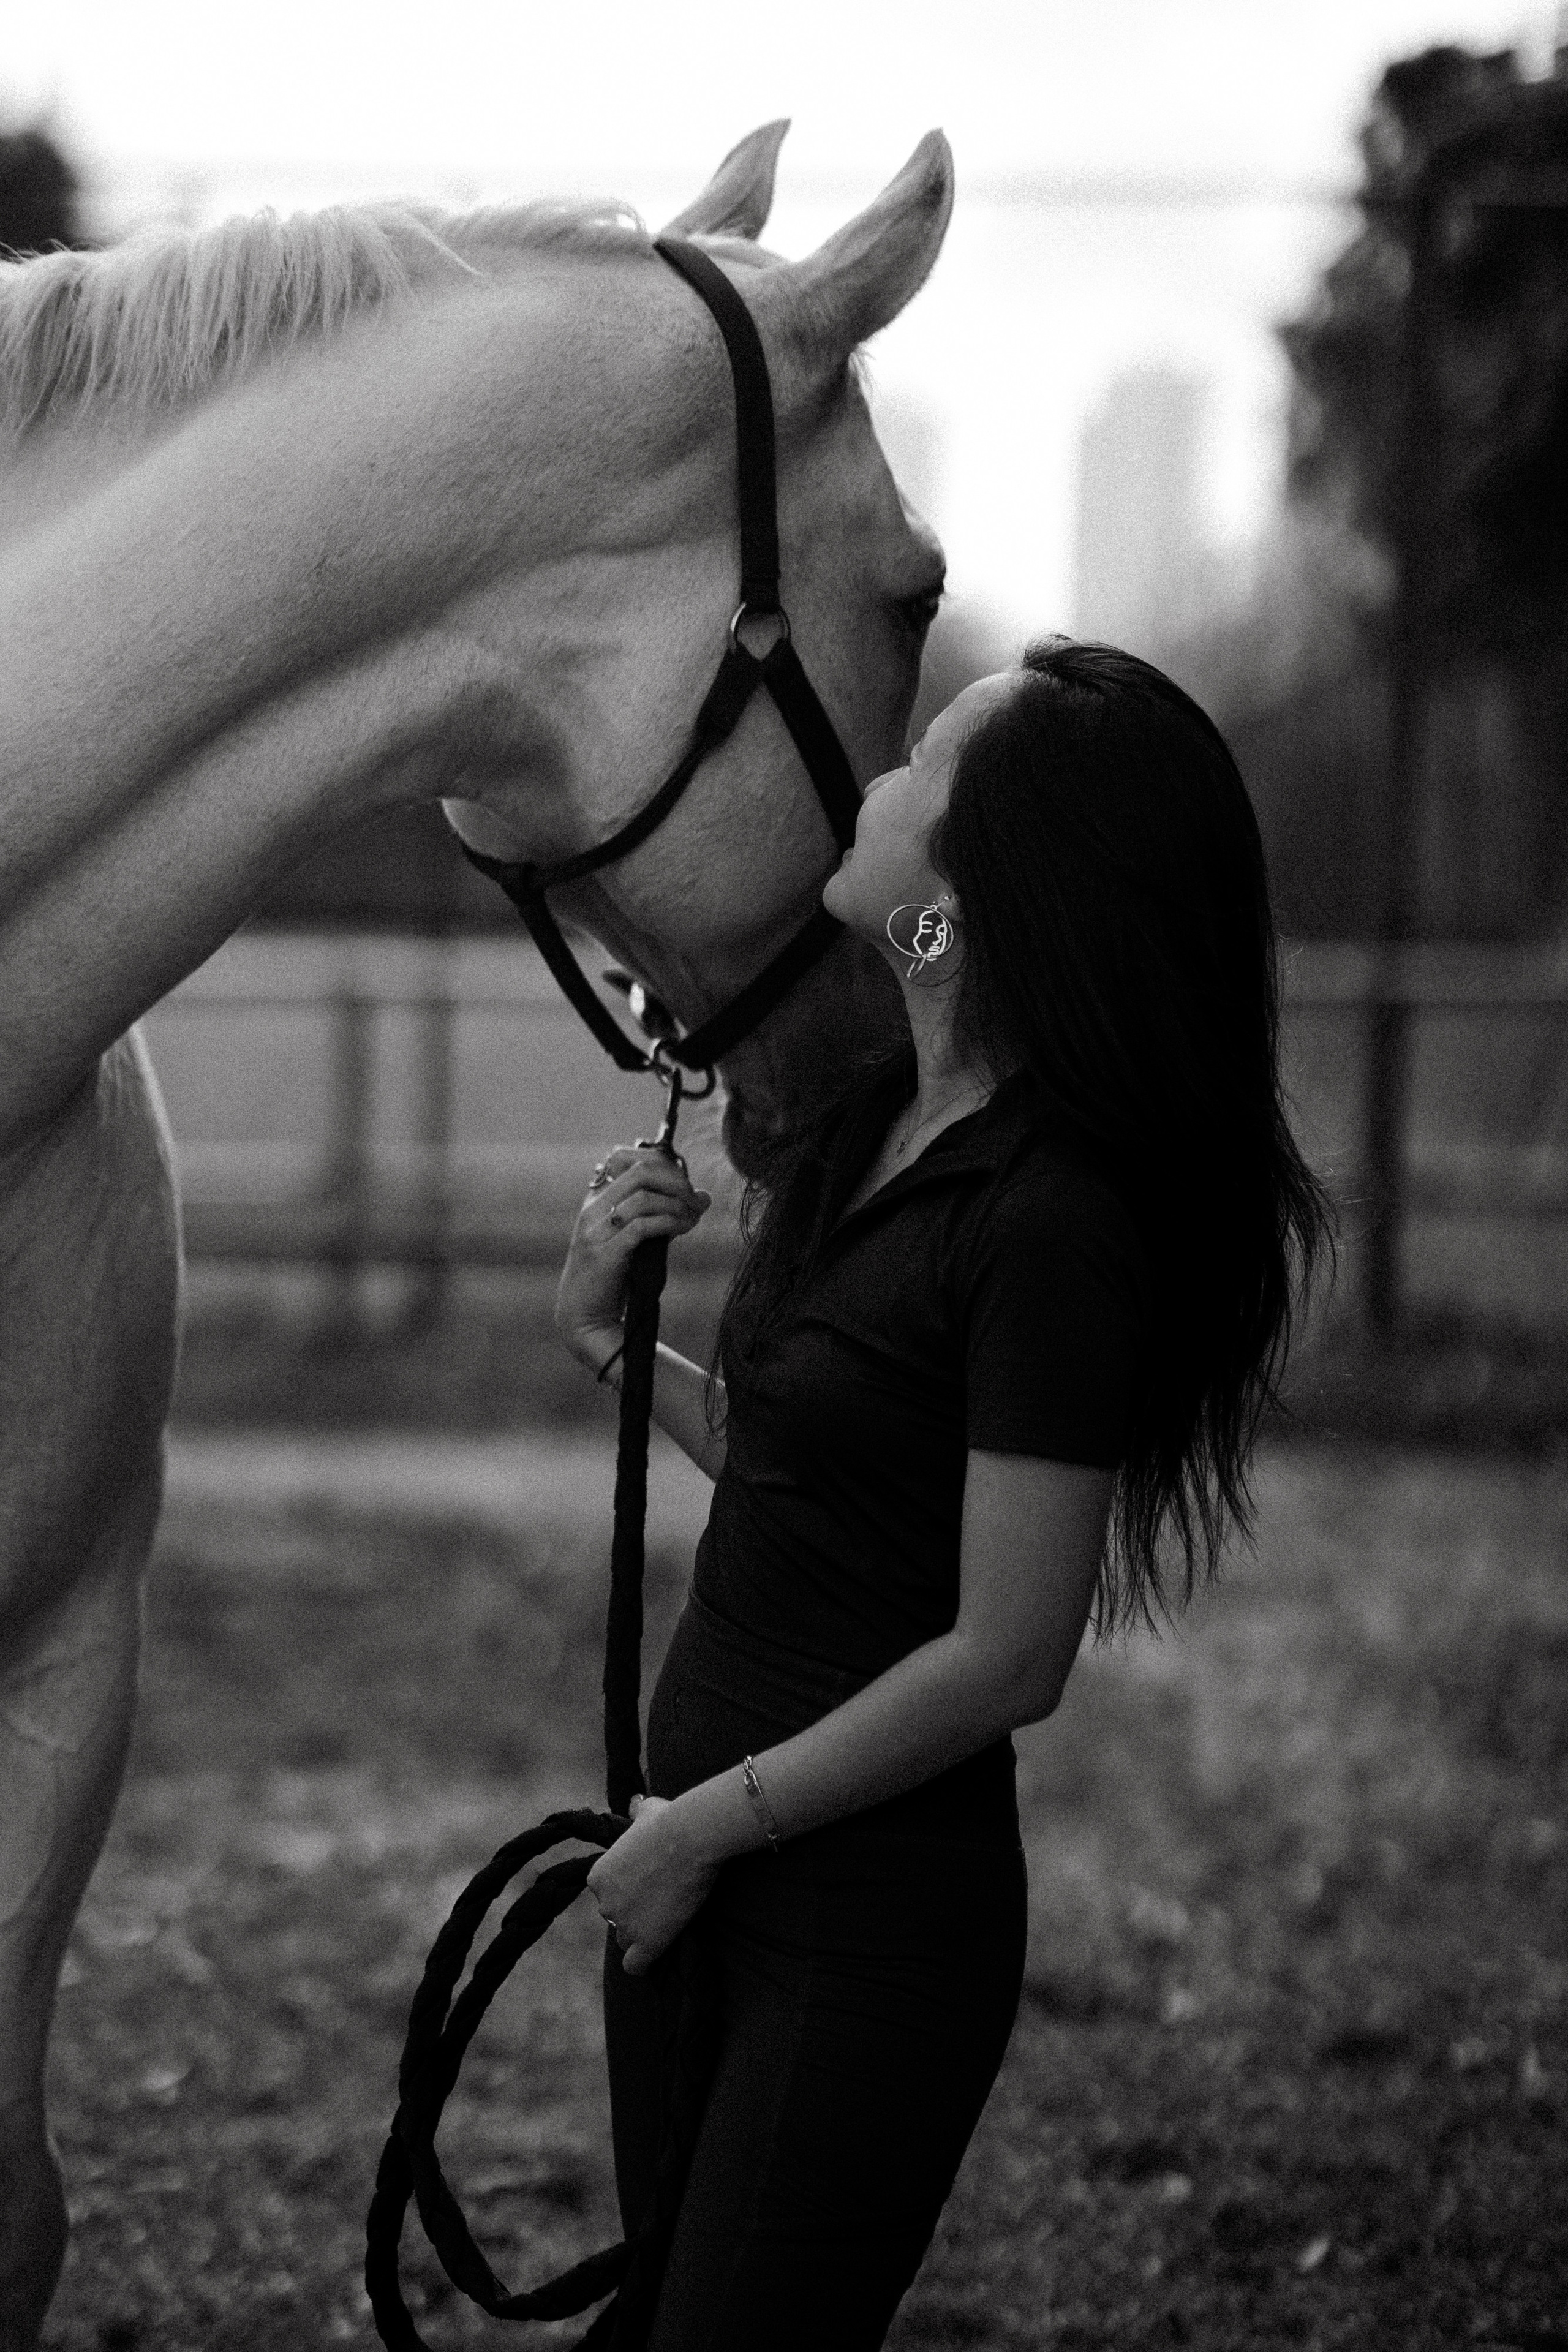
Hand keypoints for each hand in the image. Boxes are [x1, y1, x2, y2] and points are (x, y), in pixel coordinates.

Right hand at [554, 1144, 710, 1371]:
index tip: (682, 1180)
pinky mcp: (605, 1254)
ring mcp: (596, 1231)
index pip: (623, 1157)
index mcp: (596, 1200)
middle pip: (641, 1172)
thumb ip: (661, 1214)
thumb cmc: (614, 1276)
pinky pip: (643, 1226)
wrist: (584, 1317)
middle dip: (676, 1181)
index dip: (659, 1160)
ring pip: (645, 1197)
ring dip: (678, 1204)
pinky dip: (670, 1222)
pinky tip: (684, 1228)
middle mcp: (592, 1209)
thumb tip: (704, 1196)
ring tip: (694, 1218)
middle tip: (695, 1200)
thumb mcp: (633, 1237)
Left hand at [586, 1795, 720, 1976]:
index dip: (628, 1889)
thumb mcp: (647, 1811)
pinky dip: (643, 1963)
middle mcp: (604, 1903)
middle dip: (634, 1911)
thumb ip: (636, 1812)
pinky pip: (635, 1966)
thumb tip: (634, 1802)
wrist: (689, 1838)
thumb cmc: (669, 1820)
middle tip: (662, 1897)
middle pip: (616, 1917)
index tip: (649, 1881)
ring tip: (666, 1919)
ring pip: (627, 1940)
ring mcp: (624, 1924)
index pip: (607, 1893)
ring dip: (642, 1933)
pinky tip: (655, 1954)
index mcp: (598, 1876)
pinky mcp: (647, 1942)